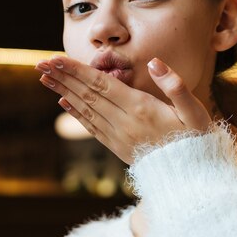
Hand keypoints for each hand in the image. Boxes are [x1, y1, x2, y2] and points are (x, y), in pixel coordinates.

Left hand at [35, 56, 210, 163]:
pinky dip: (75, 112)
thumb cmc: (195, 140)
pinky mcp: (116, 146)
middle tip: (41, 63)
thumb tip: (155, 63)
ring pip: (85, 109)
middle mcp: (123, 121)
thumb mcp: (195, 111)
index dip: (76, 70)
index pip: (100, 83)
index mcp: (140, 107)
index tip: (56, 59)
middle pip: (87, 94)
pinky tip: (62, 102)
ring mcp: (117, 135)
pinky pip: (90, 126)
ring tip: (45, 78)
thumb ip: (176, 86)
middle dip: (63, 77)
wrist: (191, 178)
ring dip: (63, 92)